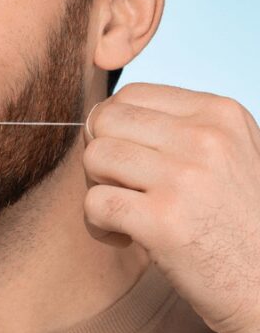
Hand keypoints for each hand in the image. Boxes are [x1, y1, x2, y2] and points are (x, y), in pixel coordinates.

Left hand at [81, 82, 259, 332]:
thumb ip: (175, 127)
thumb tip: (96, 115)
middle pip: (105, 121)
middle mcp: (205, 139)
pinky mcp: (164, 222)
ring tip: (128, 212)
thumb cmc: (238, 223)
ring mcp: (185, 179)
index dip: (116, 128)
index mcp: (220, 113)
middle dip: (102, 155)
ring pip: (94, 158)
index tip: (134, 161)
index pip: (130, 94)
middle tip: (124, 187)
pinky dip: (99, 225)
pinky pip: (94, 204)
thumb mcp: (228, 155)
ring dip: (98, 188)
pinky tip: (126, 238)